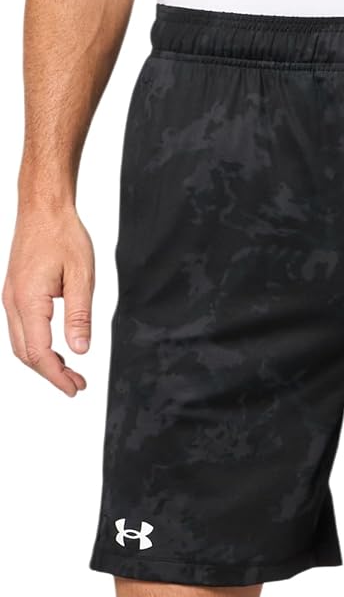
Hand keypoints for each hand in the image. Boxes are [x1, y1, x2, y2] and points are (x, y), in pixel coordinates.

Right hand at [3, 205, 94, 395]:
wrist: (43, 208)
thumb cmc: (62, 235)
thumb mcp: (81, 277)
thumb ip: (79, 316)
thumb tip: (80, 350)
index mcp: (29, 300)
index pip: (40, 352)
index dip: (57, 376)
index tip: (75, 388)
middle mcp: (13, 302)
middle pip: (26, 354)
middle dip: (51, 374)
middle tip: (77, 384)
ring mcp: (10, 298)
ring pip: (22, 344)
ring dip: (44, 363)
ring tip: (70, 371)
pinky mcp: (14, 294)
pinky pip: (21, 330)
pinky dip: (37, 347)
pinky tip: (57, 350)